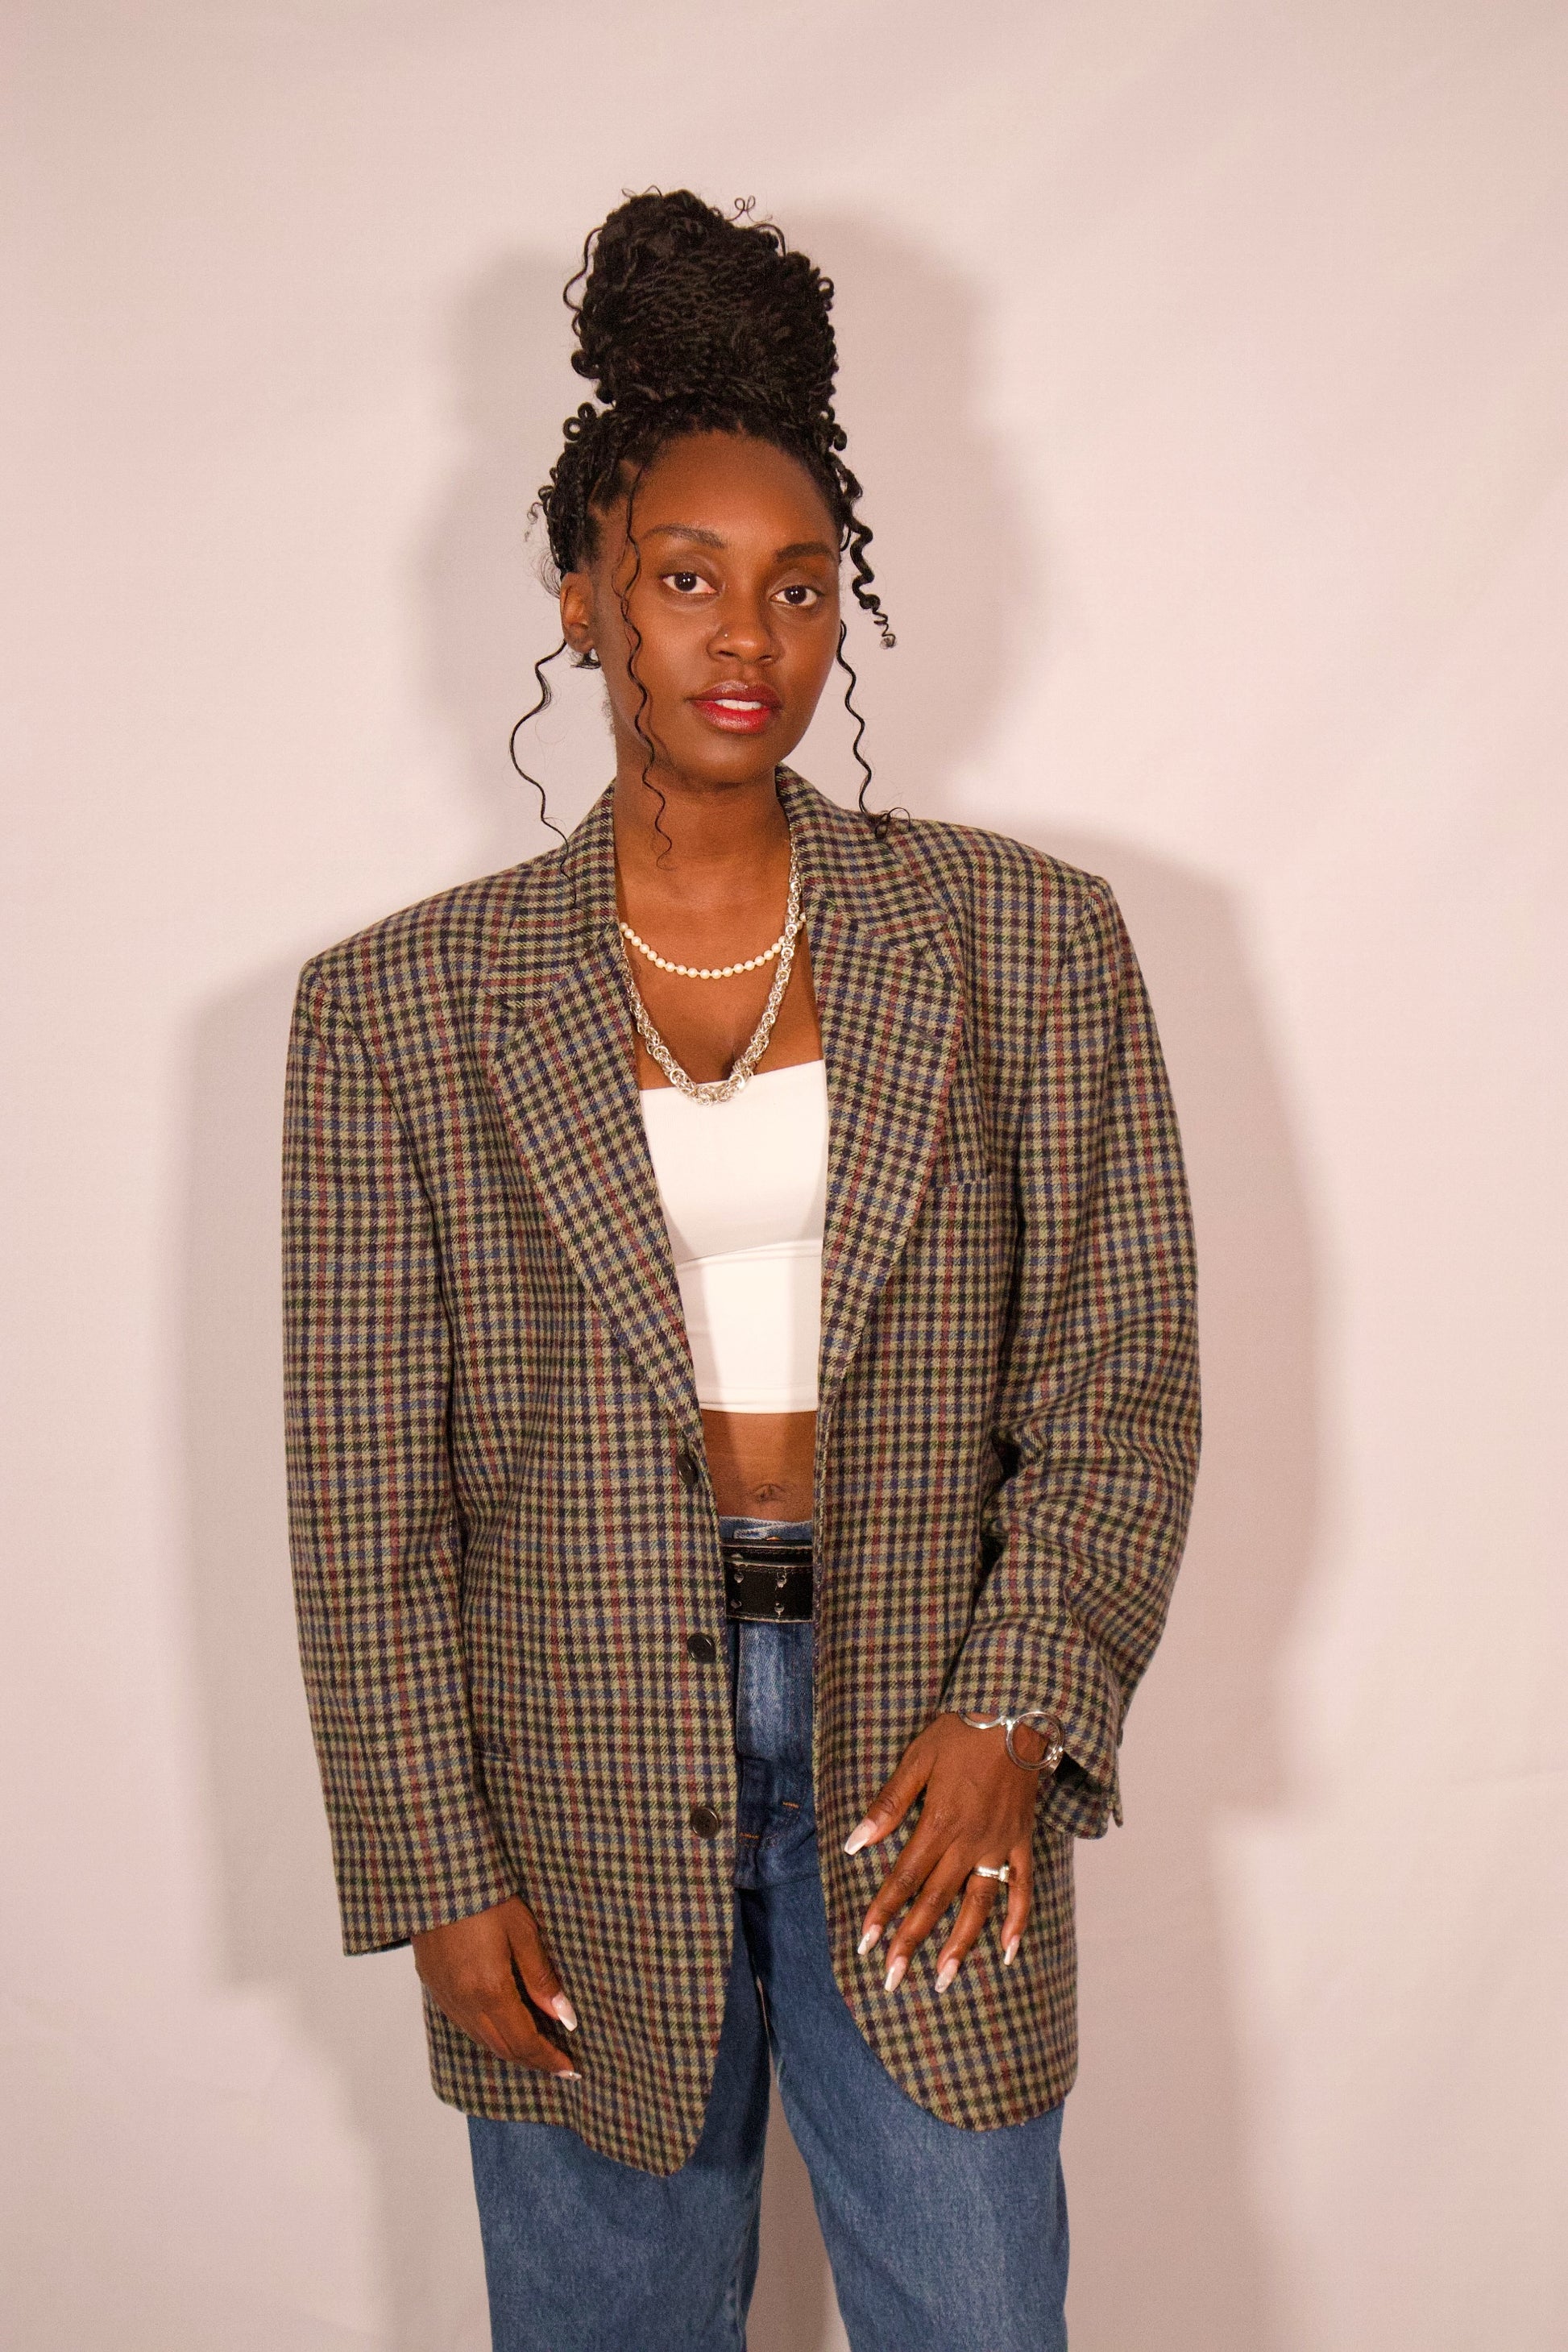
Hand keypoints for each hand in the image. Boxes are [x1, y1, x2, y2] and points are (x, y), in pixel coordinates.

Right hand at [412, 1895, 579, 2075]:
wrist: (436, 1876)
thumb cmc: (485, 1896)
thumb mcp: (523, 1931)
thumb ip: (542, 1978)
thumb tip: (565, 2017)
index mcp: (489, 1990)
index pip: (524, 2041)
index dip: (548, 2059)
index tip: (570, 2068)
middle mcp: (464, 2002)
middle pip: (502, 2048)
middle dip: (533, 2061)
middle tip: (559, 2065)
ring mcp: (446, 1997)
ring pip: (482, 2040)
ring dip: (511, 2050)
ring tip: (537, 2049)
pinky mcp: (435, 1987)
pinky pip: (465, 2024)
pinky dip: (489, 2034)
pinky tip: (505, 2026)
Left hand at [846, 1712, 1052, 1992]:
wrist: (1016, 1713)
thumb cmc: (961, 1731)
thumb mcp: (917, 1759)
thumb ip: (889, 1804)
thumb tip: (856, 1843)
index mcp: (938, 1823)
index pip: (904, 1879)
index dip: (883, 1912)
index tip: (865, 1944)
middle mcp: (969, 1842)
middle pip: (935, 1901)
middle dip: (911, 1942)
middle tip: (891, 1979)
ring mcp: (999, 1845)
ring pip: (977, 1905)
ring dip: (959, 1945)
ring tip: (943, 1979)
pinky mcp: (1022, 1841)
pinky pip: (1022, 1888)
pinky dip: (1016, 1921)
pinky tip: (1006, 1950)